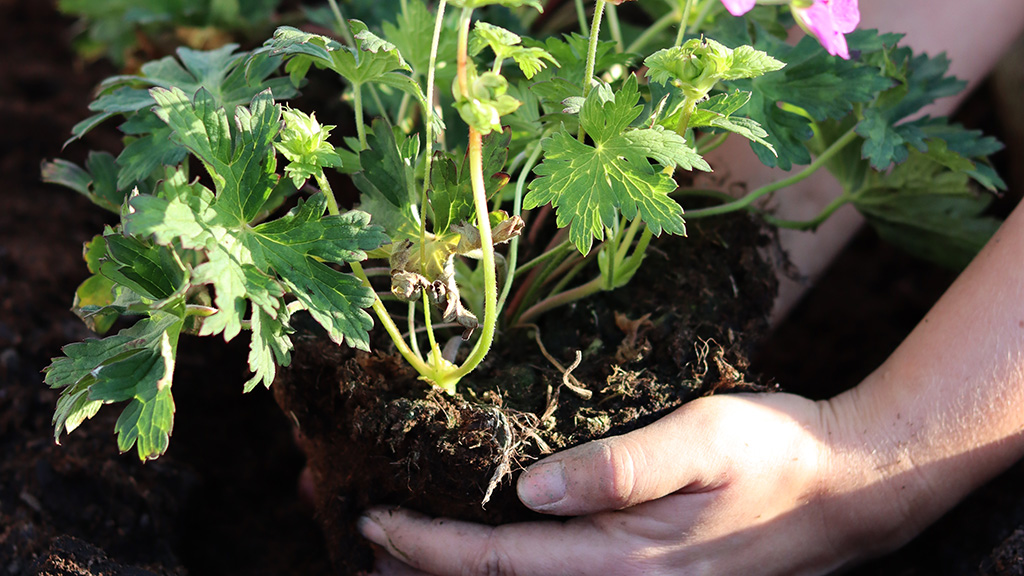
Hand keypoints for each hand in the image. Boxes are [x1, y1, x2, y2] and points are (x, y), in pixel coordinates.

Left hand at [358, 392, 911, 575]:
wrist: (846, 491)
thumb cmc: (775, 454)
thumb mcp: (704, 438)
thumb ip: (620, 467)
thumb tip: (530, 490)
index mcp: (624, 560)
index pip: (498, 562)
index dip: (427, 545)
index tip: (371, 519)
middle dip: (420, 570)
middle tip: (357, 546)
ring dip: (454, 575)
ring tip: (395, 559)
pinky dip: (502, 570)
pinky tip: (485, 553)